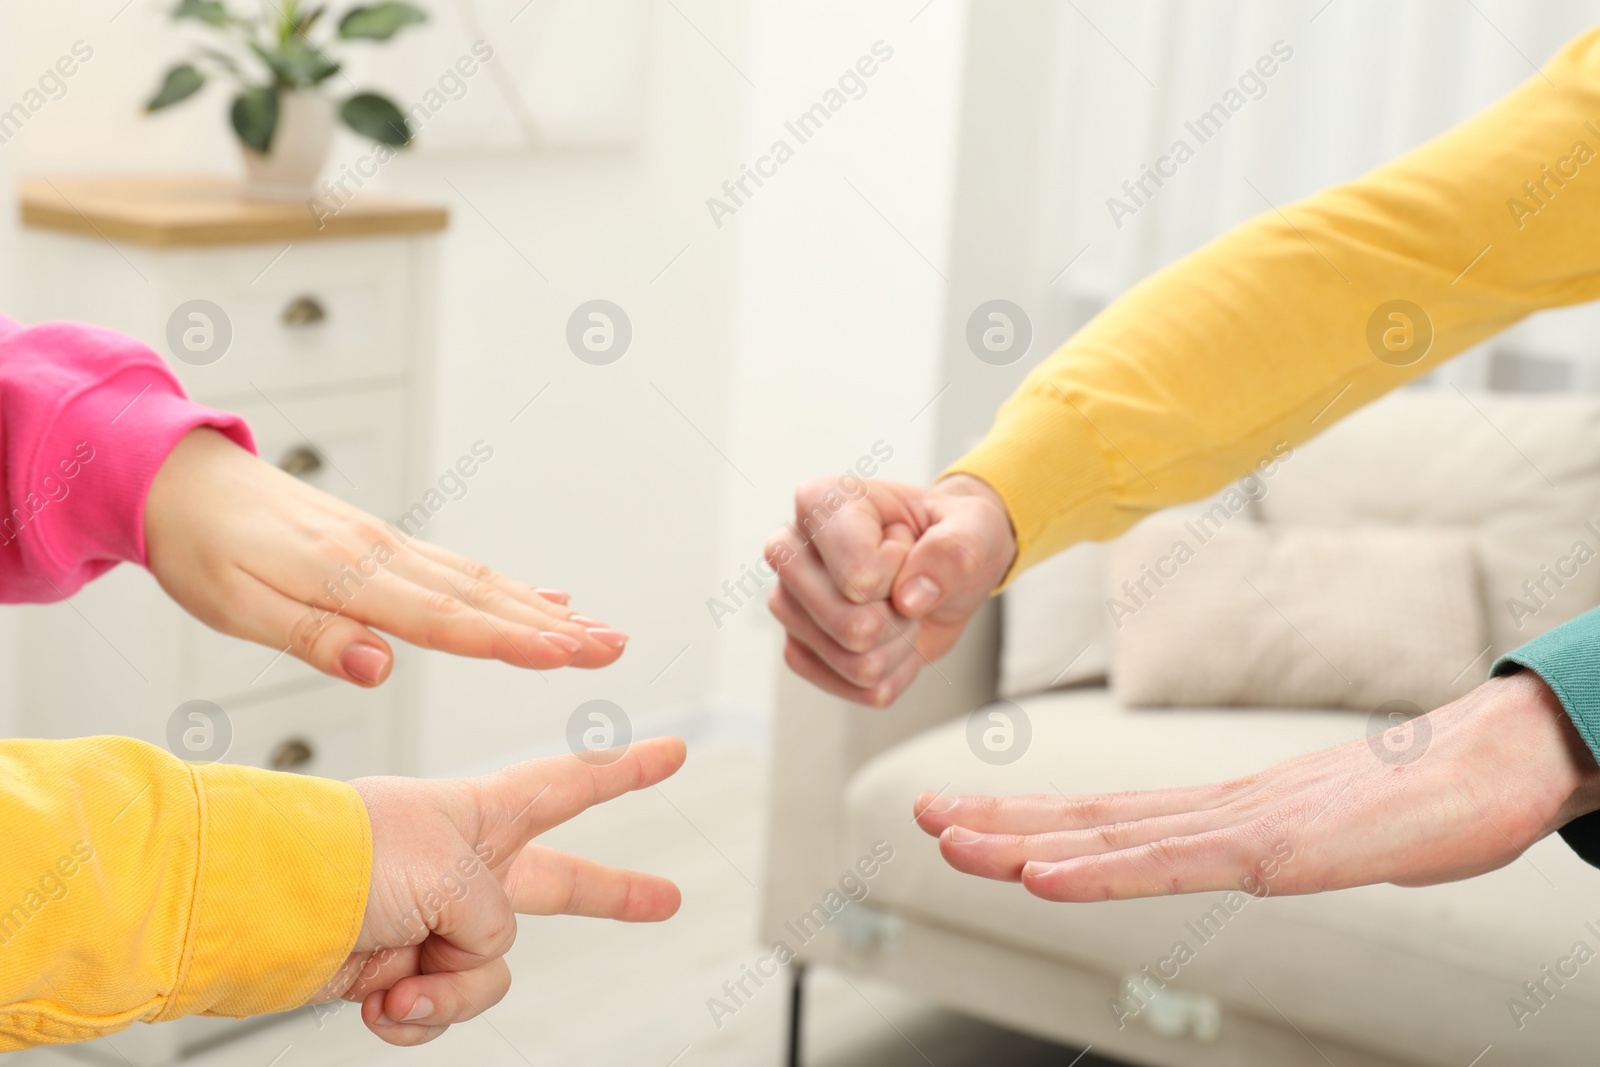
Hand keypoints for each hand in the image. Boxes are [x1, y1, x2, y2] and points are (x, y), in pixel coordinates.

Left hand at [145, 429, 627, 685]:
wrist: (178, 477)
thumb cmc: (199, 548)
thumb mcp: (235, 607)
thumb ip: (313, 637)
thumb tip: (379, 668)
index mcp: (346, 576)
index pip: (442, 618)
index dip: (508, 640)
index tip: (566, 656)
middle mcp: (381, 554)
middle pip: (481, 597)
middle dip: (553, 627)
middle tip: (614, 647)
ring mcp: (389, 545)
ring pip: (480, 581)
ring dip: (543, 609)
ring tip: (599, 631)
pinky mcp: (384, 544)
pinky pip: (459, 568)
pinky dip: (509, 586)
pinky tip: (543, 598)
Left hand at [313, 736, 685, 1045]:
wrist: (260, 906)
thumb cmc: (347, 856)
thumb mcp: (454, 874)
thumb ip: (494, 919)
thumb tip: (473, 954)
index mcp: (484, 814)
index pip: (574, 781)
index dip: (627, 768)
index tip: (671, 751)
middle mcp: (466, 864)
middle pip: (561, 883)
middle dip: (614, 894)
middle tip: (664, 898)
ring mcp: (435, 918)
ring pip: (492, 971)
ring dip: (452, 987)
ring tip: (404, 974)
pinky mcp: (400, 969)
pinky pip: (442, 1008)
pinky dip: (414, 1014)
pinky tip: (382, 998)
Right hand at [765, 475, 1014, 707]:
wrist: (939, 565)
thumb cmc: (947, 533)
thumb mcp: (975, 525)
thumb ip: (955, 548)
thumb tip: (912, 598)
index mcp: (820, 502)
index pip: (861, 575)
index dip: (904, 571)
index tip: (907, 542)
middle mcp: (788, 552)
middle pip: (852, 627)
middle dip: (902, 617)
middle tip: (907, 582)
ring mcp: (787, 605)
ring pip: (857, 664)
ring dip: (900, 645)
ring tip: (900, 605)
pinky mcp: (797, 650)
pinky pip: (858, 690)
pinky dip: (893, 672)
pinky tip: (892, 637)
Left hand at [914, 673, 1599, 899]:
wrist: (1501, 758)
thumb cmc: (1423, 798)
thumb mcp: (1332, 833)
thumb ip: (1283, 843)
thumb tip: (1266, 853)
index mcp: (1223, 811)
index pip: (1108, 816)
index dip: (1033, 819)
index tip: (966, 818)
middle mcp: (1215, 811)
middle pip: (1090, 818)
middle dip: (1001, 822)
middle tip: (922, 817)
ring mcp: (1242, 826)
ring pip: (1111, 837)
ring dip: (1023, 843)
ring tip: (949, 843)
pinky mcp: (1278, 850)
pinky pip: (1171, 866)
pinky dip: (1099, 872)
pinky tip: (1041, 878)